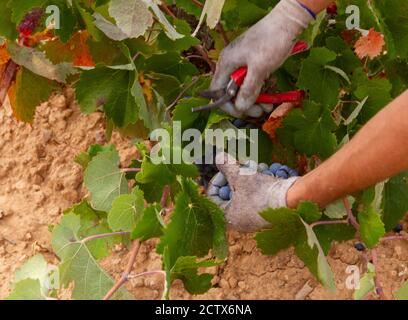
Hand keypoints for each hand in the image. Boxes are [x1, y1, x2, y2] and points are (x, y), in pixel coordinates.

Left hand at [207, 153, 298, 231]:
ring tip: (252, 167)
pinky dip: (255, 186)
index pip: (213, 199)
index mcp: (228, 218)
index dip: (216, 181)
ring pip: (242, 196)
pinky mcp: (266, 215)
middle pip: (228, 196)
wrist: (293, 201)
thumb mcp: (240, 176)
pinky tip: (262, 174)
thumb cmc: (262, 192)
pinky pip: (254, 199)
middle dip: (233, 178)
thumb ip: (227, 166)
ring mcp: (253, 220)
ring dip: (245, 180)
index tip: (225, 170)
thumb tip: (217, 156)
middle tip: (239, 167)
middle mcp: (239, 223)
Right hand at [212, 0, 312, 116]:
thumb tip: (240, 108)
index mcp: (226, 64)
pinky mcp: (253, 62)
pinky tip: (270, 92)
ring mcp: (242, 63)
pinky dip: (260, 89)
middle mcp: (231, 64)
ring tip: (268, 105)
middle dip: (245, 103)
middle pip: (231, 92)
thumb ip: (248, 90)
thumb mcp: (260, 68)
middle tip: (260, 111)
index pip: (216, 92)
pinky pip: (252, 81)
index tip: (241, 112)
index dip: (226, 105)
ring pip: (243, 88)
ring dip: (255, 99)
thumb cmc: (271, 41)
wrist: (287, 22)